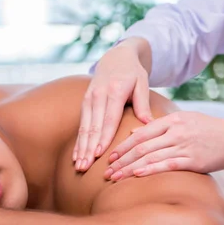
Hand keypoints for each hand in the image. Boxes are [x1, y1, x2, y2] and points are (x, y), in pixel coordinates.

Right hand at [74, 38, 152, 172]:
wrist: (116, 57)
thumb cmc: (133, 73)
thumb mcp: (142, 83)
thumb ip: (143, 103)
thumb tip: (148, 123)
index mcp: (114, 91)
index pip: (109, 119)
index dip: (103, 137)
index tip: (99, 153)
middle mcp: (98, 95)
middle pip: (93, 127)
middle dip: (88, 148)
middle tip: (85, 167)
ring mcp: (89, 99)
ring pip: (84, 128)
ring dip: (81, 148)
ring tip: (79, 166)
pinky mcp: (84, 103)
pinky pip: (81, 125)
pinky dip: (78, 142)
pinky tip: (76, 156)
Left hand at [104, 111, 223, 179]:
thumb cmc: (208, 130)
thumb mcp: (183, 120)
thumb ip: (159, 126)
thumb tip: (134, 132)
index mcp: (172, 121)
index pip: (141, 134)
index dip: (123, 146)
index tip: (110, 156)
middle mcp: (176, 132)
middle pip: (141, 146)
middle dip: (121, 160)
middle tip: (107, 171)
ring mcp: (184, 146)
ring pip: (150, 156)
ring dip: (130, 168)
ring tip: (116, 177)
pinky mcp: (193, 160)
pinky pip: (168, 164)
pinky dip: (150, 169)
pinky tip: (137, 175)